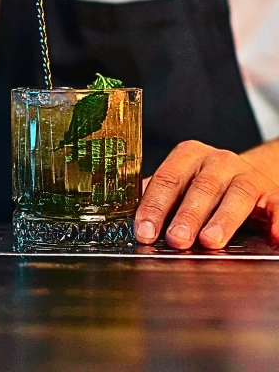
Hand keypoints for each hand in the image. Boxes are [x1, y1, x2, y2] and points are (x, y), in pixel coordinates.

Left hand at [134, 140, 278, 248]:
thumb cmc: (200, 187)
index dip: (154, 207)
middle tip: (176, 239)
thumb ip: (157, 200)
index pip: (167, 179)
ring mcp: (246, 175)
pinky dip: (277, 222)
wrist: (243, 178)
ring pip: (235, 196)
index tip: (145, 232)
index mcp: (187, 156)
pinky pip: (277, 206)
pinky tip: (274, 239)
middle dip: (187, 216)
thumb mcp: (178, 186)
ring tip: (210, 242)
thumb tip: (134, 226)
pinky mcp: (272, 192)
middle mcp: (218, 161)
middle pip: (201, 188)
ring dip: (222, 221)